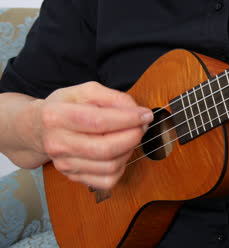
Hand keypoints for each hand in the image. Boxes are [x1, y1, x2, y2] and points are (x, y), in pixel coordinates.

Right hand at [30, 82, 152, 189]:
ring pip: (109, 166)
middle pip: (105, 148)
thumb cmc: (65, 107)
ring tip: (131, 136)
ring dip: (129, 150)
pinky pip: (108, 181)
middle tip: (142, 125)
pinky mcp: (74, 177)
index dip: (128, 119)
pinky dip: (122, 167)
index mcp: (56, 116)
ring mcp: (65, 164)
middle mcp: (57, 143)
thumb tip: (138, 112)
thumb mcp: (85, 91)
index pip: (98, 121)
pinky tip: (121, 152)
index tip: (146, 114)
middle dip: (133, 136)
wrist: (38, 129)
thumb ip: (113, 97)